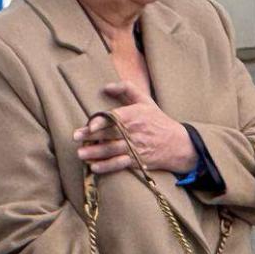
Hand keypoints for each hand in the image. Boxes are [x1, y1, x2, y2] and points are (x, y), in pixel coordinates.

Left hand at [72, 81, 194, 174]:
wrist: (179, 144)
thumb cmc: (158, 120)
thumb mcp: (146, 101)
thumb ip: (126, 89)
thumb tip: (106, 86)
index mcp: (135, 115)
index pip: (115, 118)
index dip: (101, 122)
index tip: (89, 125)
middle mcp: (134, 131)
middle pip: (110, 134)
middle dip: (91, 137)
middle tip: (76, 137)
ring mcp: (136, 147)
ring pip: (113, 150)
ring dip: (95, 152)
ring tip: (81, 154)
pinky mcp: (138, 161)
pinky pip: (120, 164)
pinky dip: (107, 166)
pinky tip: (95, 167)